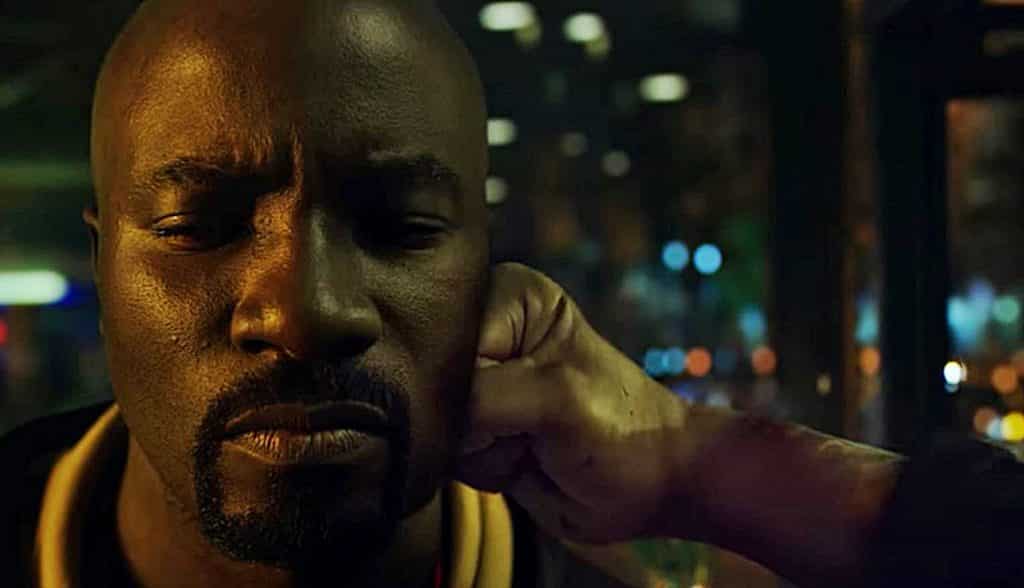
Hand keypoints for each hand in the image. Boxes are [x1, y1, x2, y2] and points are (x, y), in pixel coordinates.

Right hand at [457, 263, 688, 543]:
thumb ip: (479, 398)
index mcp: (506, 296)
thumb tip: (418, 416)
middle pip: (431, 381)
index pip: (443, 335)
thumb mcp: (555, 396)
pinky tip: (521, 460)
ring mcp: (477, 385)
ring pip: (433, 423)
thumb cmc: (621, 426)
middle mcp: (485, 333)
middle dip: (474, 419)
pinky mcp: (473, 429)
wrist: (650, 488)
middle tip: (527, 427)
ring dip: (480, 448)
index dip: (468, 379)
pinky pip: (443, 454)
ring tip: (530, 443)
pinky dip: (481, 468)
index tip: (514, 400)